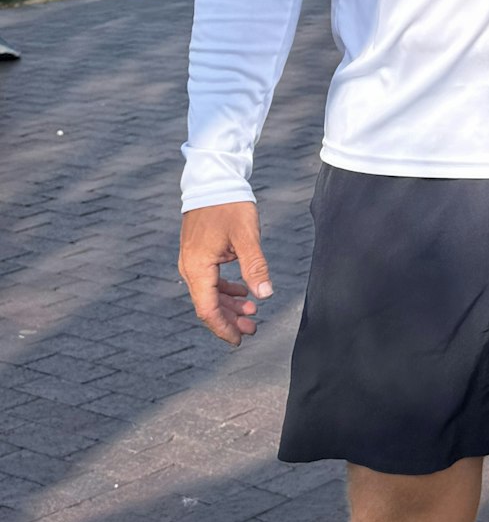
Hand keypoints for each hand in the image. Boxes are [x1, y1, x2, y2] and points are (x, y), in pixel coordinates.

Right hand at [178, 200, 272, 345]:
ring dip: (230, 306)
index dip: (224, 328)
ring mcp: (192, 261)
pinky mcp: (199, 254)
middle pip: (207, 305)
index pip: (207, 309)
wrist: (213, 180)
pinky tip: (244, 293)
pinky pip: (210, 281)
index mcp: (197, 267)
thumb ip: (255, 266)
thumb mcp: (246, 236)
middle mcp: (190, 268)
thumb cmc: (229, 206)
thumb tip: (265, 294)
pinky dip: (226, 291)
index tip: (240, 340)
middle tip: (254, 329)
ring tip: (253, 313)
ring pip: (209, 294)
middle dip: (230, 320)